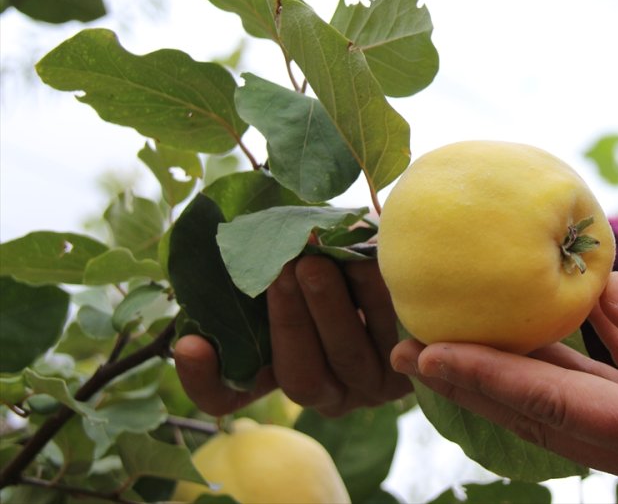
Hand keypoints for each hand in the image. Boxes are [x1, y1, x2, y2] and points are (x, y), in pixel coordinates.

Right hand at [175, 255, 410, 416]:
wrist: (395, 261)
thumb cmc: (329, 256)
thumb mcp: (291, 261)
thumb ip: (263, 263)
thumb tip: (239, 239)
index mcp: (278, 376)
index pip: (227, 398)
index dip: (204, 379)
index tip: (189, 342)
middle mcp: (323, 394)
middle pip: (301, 379)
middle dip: (292, 320)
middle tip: (289, 267)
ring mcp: (367, 388)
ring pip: (348, 359)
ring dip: (335, 307)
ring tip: (327, 259)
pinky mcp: (407, 371)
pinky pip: (395, 342)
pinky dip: (382, 299)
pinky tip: (372, 259)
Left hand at [390, 272, 617, 502]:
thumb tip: (598, 287)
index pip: (554, 406)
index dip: (483, 378)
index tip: (422, 356)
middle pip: (545, 412)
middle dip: (477, 380)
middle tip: (408, 348)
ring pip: (573, 401)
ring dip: (518, 366)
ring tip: (457, 336)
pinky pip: (617, 387)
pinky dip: (584, 353)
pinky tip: (553, 315)